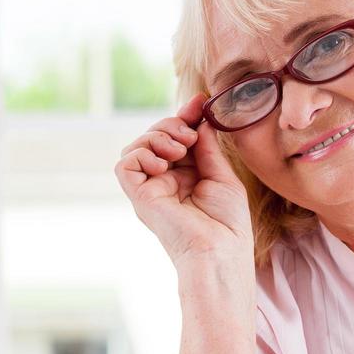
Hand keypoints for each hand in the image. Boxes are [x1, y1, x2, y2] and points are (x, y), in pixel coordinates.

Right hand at [114, 92, 254, 275]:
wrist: (220, 251)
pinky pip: (125, 165)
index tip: (200, 102)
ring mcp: (151, 189)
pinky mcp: (139, 198)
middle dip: (172, 124)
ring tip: (179, 149)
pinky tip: (163, 164)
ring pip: (137, 146)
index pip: (177, 138)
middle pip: (155, 137)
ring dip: (157, 136)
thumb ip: (207, 147)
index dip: (185, 117)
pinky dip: (141, 154)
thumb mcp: (221, 175)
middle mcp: (165, 182)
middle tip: (190, 135)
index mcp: (186, 177)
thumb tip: (200, 119)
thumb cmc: (228, 223)